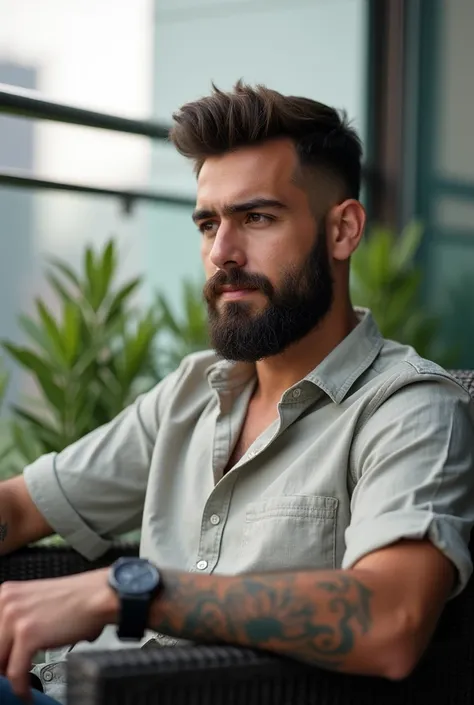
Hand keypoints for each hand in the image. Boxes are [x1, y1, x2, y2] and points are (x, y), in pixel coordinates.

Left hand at [0, 568, 117, 698]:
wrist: (99, 596)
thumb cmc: (76, 601)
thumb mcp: (36, 604)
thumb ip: (17, 620)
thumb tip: (6, 647)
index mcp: (6, 594)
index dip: (0, 654)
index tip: (4, 662)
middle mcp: (6, 602)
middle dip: (3, 665)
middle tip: (12, 676)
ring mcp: (15, 617)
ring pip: (0, 662)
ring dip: (10, 678)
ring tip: (21, 685)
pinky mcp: (28, 634)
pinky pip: (15, 672)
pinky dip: (20, 688)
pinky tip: (27, 693)